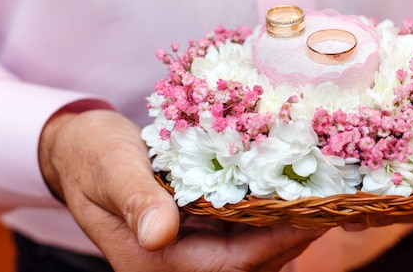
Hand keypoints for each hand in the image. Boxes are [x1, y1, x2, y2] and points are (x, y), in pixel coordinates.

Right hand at [38, 109, 325, 271]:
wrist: (80, 152)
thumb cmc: (93, 157)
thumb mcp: (111, 171)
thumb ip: (136, 200)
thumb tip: (160, 234)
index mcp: (155, 263)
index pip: (232, 264)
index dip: (277, 242)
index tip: (315, 216)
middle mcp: (176, 264)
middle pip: (250, 263)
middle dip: (292, 237)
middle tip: (332, 205)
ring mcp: (188, 250)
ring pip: (250, 251)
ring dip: (285, 228)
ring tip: (321, 200)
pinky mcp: (196, 232)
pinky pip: (241, 233)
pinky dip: (267, 217)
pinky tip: (287, 195)